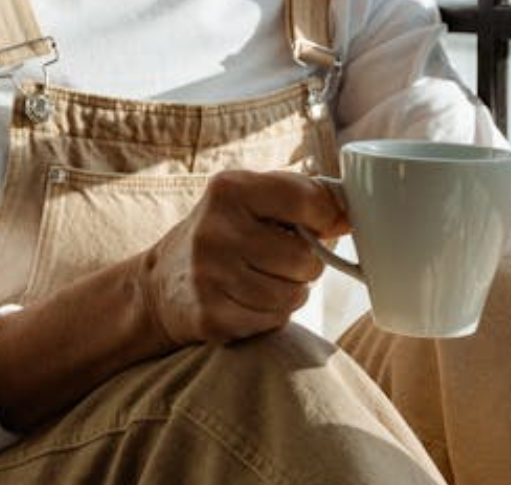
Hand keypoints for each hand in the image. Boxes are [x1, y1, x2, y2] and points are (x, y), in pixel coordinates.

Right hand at [140, 169, 348, 344]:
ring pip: (292, 294)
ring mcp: (210, 276)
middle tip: (285, 258)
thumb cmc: (225, 232)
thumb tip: (349, 215)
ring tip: (266, 279)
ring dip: (290, 291)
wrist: (161, 282)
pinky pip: (273, 320)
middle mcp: (216, 231)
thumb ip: (301, 195)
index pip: (307, 200)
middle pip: (305, 257)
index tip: (326, 223)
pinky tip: (249, 299)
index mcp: (230, 190)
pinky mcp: (211, 316)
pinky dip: (271, 314)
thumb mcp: (251, 198)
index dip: (329, 216)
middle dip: (306, 262)